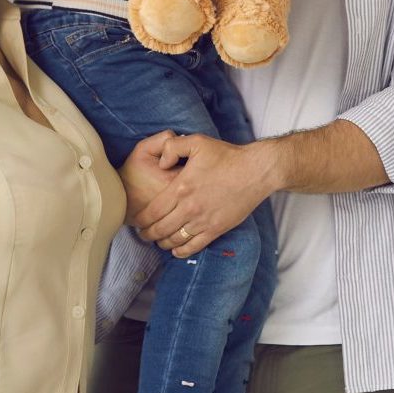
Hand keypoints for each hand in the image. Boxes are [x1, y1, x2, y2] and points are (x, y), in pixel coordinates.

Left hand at [122, 131, 276, 256]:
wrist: (256, 171)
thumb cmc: (227, 156)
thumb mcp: (197, 141)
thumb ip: (172, 147)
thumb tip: (160, 163)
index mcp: (181, 188)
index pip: (152, 211)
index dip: (141, 219)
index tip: (136, 221)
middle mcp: (190, 208)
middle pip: (160, 229)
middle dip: (148, 234)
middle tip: (143, 233)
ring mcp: (203, 220)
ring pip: (174, 240)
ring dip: (162, 243)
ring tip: (158, 240)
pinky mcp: (217, 229)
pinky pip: (194, 246)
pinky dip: (181, 251)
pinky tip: (176, 249)